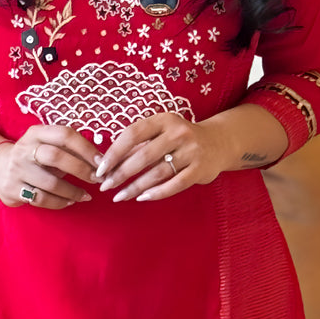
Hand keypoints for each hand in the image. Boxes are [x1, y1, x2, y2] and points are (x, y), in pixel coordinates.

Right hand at [0, 125, 100, 209]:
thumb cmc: (34, 157)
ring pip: (50, 183)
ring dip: (73, 191)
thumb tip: (101, 161)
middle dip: (81, 169)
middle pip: (56, 157)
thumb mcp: (46, 145)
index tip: (101, 162)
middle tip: (97, 179)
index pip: (64, 134)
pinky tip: (69, 201)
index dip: (86, 148)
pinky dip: (60, 202)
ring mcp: (16, 169)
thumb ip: (69, 149)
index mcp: (36, 133)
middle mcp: (24, 148)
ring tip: (85, 196)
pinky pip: (41, 199)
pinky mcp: (12, 189)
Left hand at [94, 114, 230, 202]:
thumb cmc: (180, 139)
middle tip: (106, 186)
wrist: (219, 142)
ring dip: (135, 187)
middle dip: (121, 173)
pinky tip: (142, 198)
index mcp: (164, 120)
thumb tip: (107, 163)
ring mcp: (191, 151)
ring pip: (157, 173)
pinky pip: (174, 184)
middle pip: (143, 156)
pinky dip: (157, 193)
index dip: (114, 152)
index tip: (100, 168)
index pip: (132, 134)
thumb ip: (138, 144)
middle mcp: (178, 133)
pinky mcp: (200, 169)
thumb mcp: (161, 132)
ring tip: (120, 196)